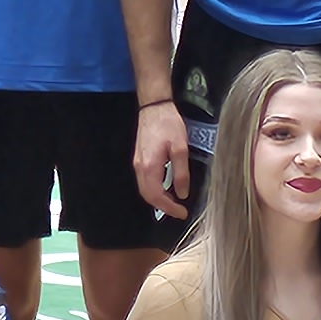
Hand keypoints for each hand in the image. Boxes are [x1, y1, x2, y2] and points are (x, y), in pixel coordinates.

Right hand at [131, 97, 193, 215]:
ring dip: (158, 199)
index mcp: (150, 166)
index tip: (182, 213)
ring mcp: (137, 163)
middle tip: (179, 211)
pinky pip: (145, 181)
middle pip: (148, 196)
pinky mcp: (139, 159)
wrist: (154, 107)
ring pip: (145, 190)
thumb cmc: (168, 124)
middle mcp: (140, 167)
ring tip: (175, 202)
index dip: (169, 208)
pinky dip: (155, 190)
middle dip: (163, 207)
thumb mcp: (180, 148)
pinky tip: (167, 188)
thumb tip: (182, 193)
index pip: (157, 196)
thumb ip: (181, 173)